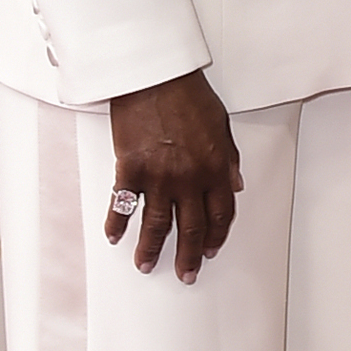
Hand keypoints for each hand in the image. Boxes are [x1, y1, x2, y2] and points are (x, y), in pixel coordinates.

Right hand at [106, 70, 240, 282]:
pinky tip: (115, 237)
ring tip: (145, 266)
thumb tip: (235, 185)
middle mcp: (188, 179)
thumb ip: (228, 158)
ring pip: (155, 224)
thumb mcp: (221, 124)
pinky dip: (117, 223)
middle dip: (187, 256)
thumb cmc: (186, 93)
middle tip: (185, 274)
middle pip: (189, 227)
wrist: (153, 75)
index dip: (215, 236)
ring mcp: (157, 177)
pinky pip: (122, 205)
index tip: (209, 250)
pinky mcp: (129, 169)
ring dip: (150, 249)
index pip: (219, 214)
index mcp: (214, 167)